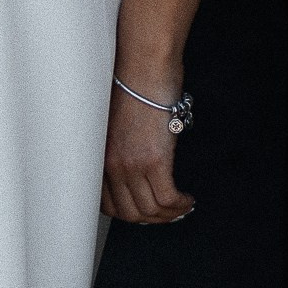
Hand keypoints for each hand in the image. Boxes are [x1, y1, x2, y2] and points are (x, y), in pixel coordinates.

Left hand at [103, 76, 193, 223]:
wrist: (144, 67)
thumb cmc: (133, 86)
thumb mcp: (117, 124)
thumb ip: (120, 147)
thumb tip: (138, 165)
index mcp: (99, 157)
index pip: (108, 204)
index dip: (129, 213)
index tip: (145, 211)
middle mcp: (111, 166)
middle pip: (130, 213)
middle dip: (151, 220)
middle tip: (168, 214)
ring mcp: (131, 165)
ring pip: (150, 211)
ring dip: (169, 215)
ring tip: (182, 207)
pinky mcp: (154, 161)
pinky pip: (168, 199)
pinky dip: (180, 205)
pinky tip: (188, 199)